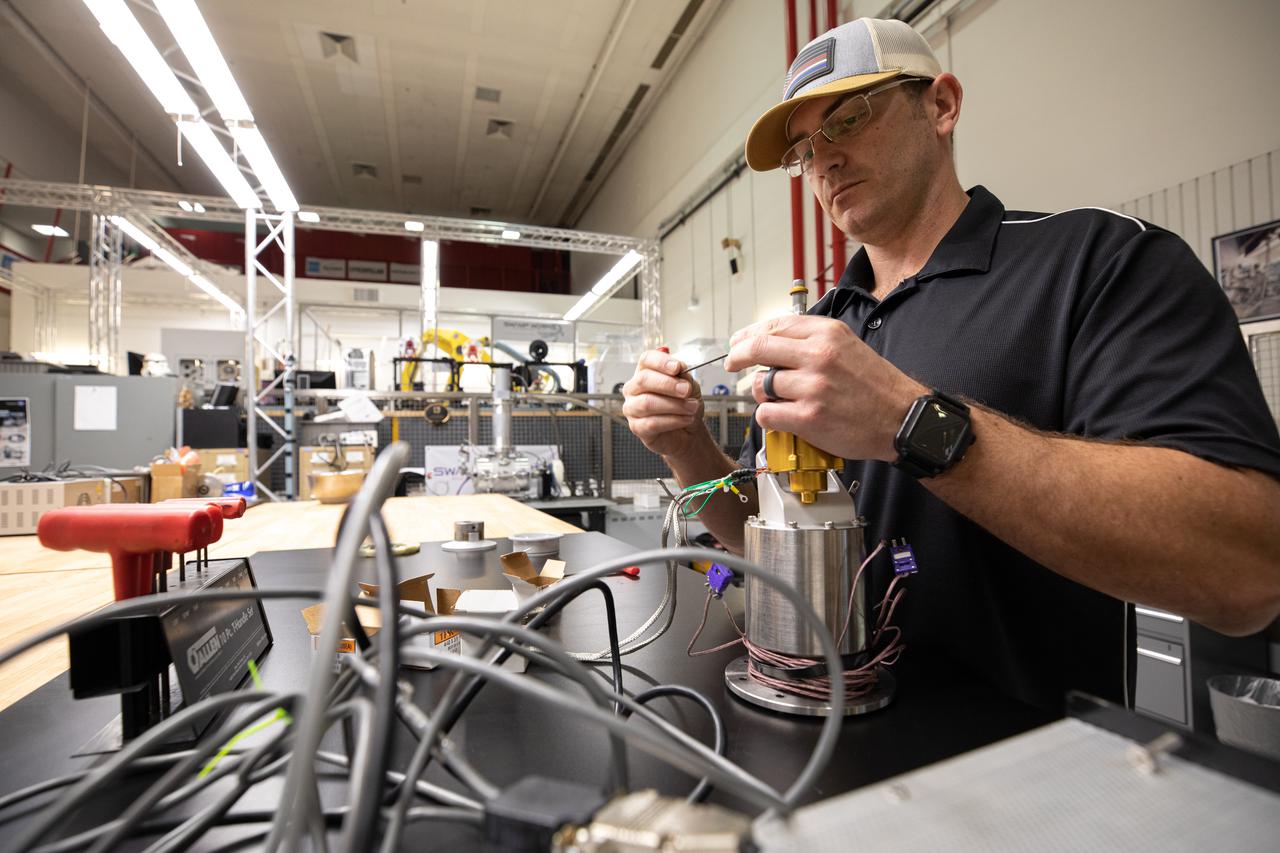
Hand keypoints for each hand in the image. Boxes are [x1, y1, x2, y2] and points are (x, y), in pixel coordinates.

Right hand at [621, 351, 708, 459]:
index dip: (661, 362)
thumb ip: (683, 376)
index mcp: (646, 372)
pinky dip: (673, 420)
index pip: (647, 359)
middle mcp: (634, 388)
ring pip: (647, 403)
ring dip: (674, 405)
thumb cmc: (684, 405)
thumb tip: (678, 368)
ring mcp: (632, 408)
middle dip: (668, 384)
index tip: (677, 367)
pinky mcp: (636, 427)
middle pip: (644, 379)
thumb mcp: (689, 386)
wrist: (688, 430)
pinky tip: (685, 419)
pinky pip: (651, 423)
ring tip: (692, 407)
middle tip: (686, 390)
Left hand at [725, 315, 925, 461]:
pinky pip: (767, 414)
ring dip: (763, 394)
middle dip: (737, 357)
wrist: (902, 417)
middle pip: (758, 349)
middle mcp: (819, 355)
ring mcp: (813, 387)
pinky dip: (769, 417)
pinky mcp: (809, 417)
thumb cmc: (875, 385)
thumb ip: (810, 340)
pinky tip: (783, 417)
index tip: (737, 342)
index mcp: (827, 333)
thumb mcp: (847, 346)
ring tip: (781, 399)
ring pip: (762, 385)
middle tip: (732, 363)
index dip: (747, 335)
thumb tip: (770, 341)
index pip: (773, 326)